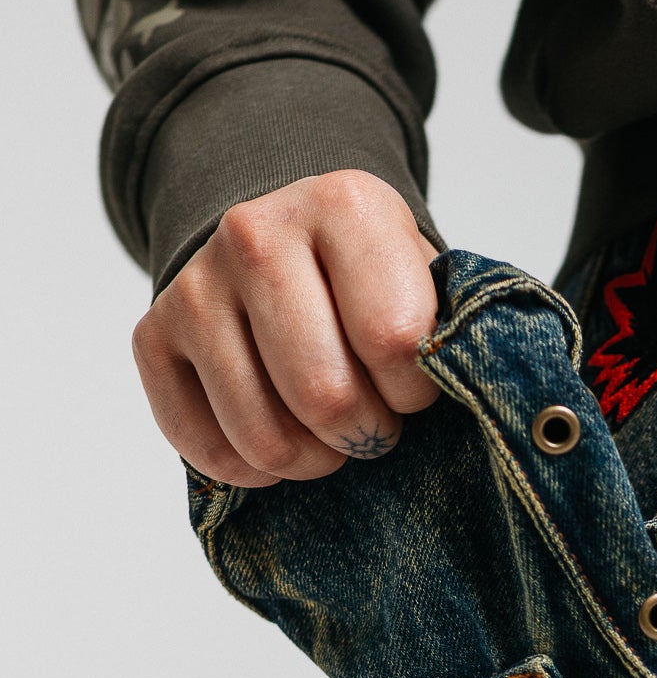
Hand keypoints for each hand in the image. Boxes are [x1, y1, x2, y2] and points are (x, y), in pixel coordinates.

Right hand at [133, 170, 442, 487]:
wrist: (283, 238)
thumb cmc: (371, 279)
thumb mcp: (427, 281)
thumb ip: (453, 333)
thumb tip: (484, 408)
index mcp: (344, 206)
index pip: (394, 342)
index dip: (416, 392)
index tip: (413, 385)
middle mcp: (255, 232)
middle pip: (324, 397)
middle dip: (366, 436)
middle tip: (374, 422)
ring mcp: (194, 284)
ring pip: (265, 438)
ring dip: (314, 461)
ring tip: (331, 436)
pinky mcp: (151, 334)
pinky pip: (208, 449)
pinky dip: (254, 471)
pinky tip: (279, 439)